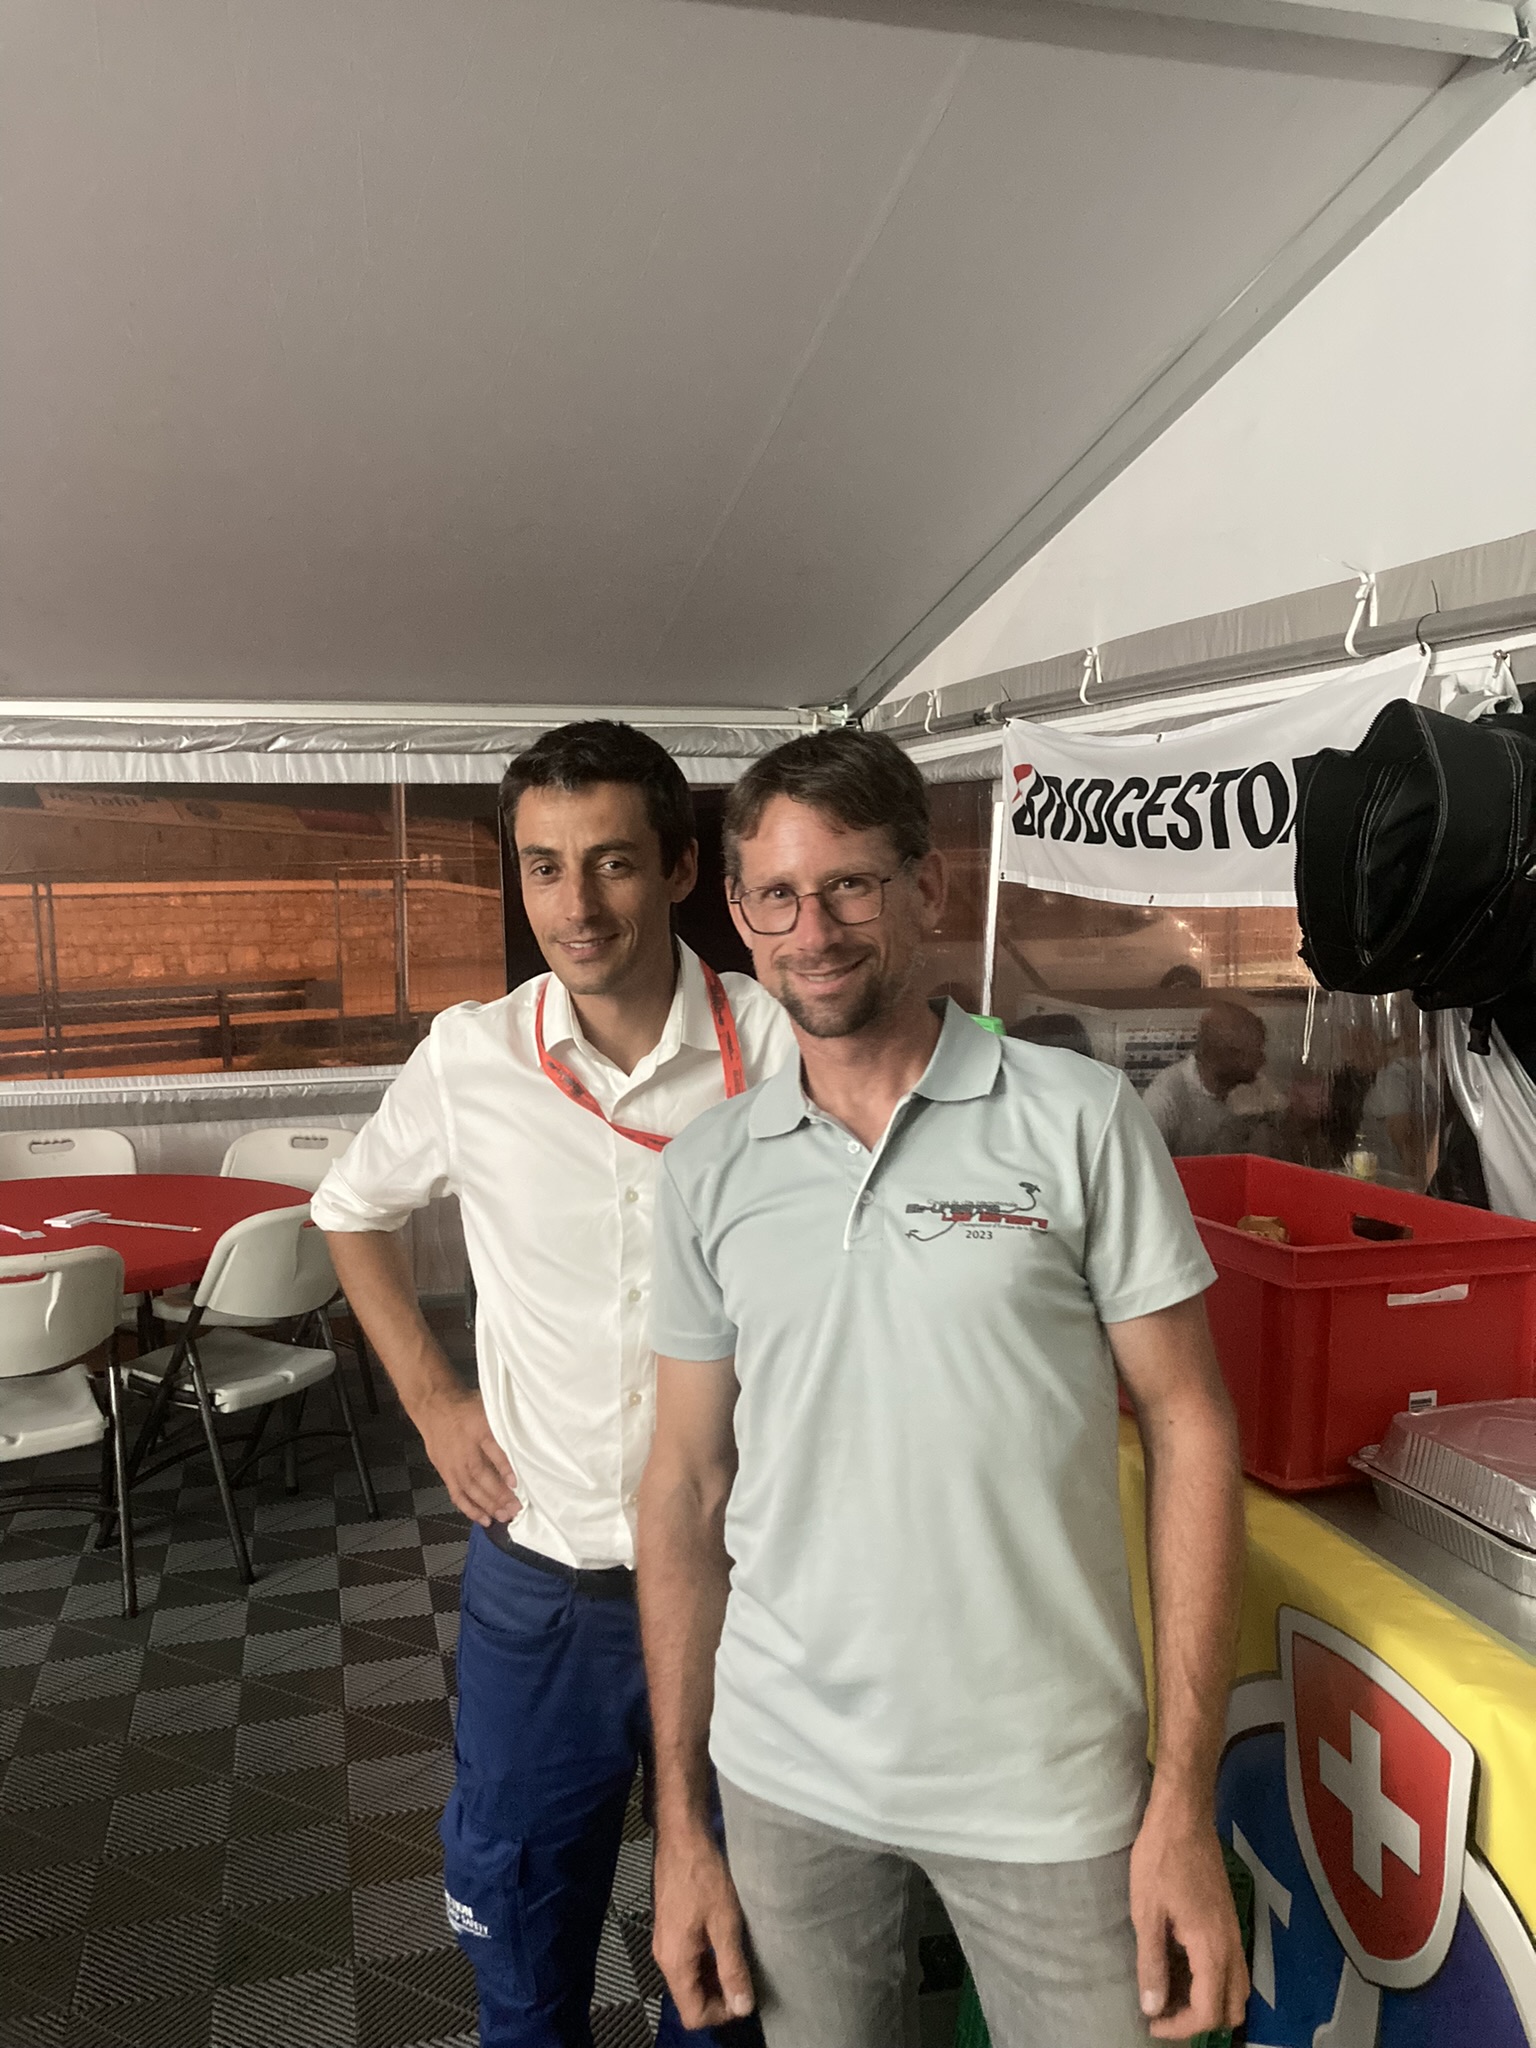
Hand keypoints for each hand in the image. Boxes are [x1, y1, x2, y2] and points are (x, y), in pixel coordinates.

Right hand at [415, 1386, 519, 1526]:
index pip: (492, 1450)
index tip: (516, 1483)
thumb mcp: (487, 1408)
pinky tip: (484, 1519)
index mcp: (478, 1430)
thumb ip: (503, 1425)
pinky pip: (458, 1495)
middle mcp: (465, 1450)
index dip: (504, 1468)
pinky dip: (470, 1509)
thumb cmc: (465, 1408)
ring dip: (488, 1505)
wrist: (434, 1407)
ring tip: (504, 1516)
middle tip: (516, 1508)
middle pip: (482, 1476)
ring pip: (471, 1489)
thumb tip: (528, 1435)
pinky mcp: (446, 1474)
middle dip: (499, 1495)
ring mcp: (454, 1465)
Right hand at [652, 1823, 754, 2030]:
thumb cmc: (702, 1874)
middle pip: (689, 1999)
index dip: (721, 2014)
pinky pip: (688, 1959)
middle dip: (719, 1997)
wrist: (682, 1836)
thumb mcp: (725, 1923)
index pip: (693, 2014)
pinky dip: (707, 1961)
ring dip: (714, 1978)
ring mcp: (665, 1941)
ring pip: (689, 1979)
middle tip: (746, 1979)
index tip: (744, 1995)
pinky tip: (726, 1942)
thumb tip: (742, 2006)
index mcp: (674, 1961)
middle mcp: (664, 1956)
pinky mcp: (670, 1926)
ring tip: (740, 1960)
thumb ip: (732, 1967)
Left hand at [1129, 1797, 1248, 2040]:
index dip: (1180, 2028)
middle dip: (1200, 2021)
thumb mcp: (1146, 1911)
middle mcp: (1231, 1946)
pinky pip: (1232, 1967)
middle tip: (1164, 2013)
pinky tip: (1181, 1967)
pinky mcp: (1229, 1919)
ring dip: (1209, 2003)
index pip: (1208, 2012)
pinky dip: (1212, 1982)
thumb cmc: (1160, 1859)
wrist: (1184, 1816)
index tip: (1152, 2024)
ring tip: (1171, 1994)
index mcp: (1211, 1948)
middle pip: (1231, 2009)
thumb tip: (1152, 2008)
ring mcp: (1234, 1932)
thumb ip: (1152, 1963)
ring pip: (1236, 1989)